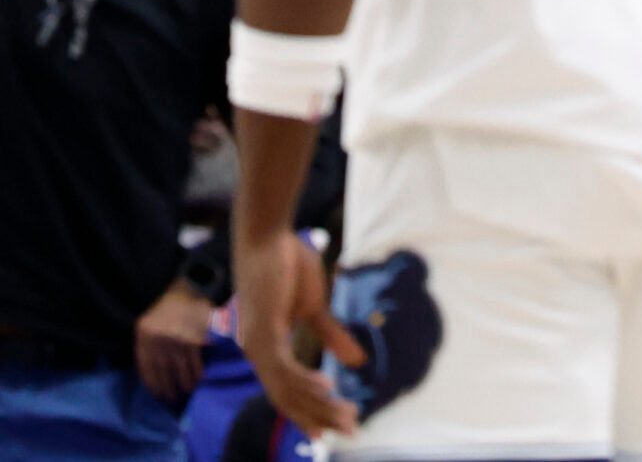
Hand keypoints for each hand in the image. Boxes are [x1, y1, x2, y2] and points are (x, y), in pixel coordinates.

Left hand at [134, 284, 213, 405]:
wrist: (189, 286)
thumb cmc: (167, 308)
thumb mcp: (149, 324)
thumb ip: (149, 346)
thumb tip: (153, 374)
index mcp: (144, 335)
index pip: (146, 366)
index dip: (152, 383)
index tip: (158, 394)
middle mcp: (159, 339)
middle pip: (163, 370)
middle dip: (168, 386)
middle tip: (173, 398)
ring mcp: (178, 338)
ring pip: (180, 367)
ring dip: (184, 383)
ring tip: (187, 392)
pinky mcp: (195, 337)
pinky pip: (195, 359)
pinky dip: (197, 371)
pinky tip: (198, 379)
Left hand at [235, 231, 362, 437]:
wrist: (268, 238)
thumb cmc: (287, 266)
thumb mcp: (315, 307)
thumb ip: (332, 335)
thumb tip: (356, 362)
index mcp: (266, 349)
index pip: (287, 392)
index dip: (309, 413)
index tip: (330, 432)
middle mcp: (256, 353)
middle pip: (288, 398)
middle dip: (320, 417)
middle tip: (351, 431)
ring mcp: (256, 344)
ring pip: (288, 388)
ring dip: (320, 404)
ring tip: (348, 413)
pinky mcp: (262, 331)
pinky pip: (284, 366)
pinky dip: (305, 380)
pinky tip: (328, 386)